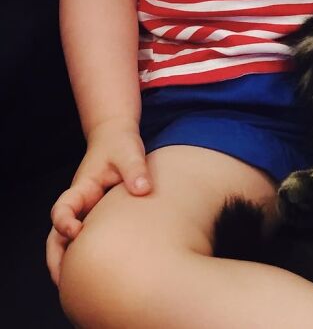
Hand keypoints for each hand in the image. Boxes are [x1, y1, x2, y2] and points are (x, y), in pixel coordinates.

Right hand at [46, 117, 150, 285]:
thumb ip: (135, 168)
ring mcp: (87, 213)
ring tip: (78, 287)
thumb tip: (142, 189)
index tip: (75, 231)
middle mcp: (80, 204)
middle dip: (56, 257)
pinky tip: (104, 273)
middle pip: (57, 236)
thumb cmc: (120, 145)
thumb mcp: (129, 151)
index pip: (63, 208)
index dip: (64, 222)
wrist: (117, 139)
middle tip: (64, 278)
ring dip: (70, 263)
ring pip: (70, 243)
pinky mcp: (99, 218)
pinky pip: (89, 241)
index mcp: (82, 188)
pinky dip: (87, 257)